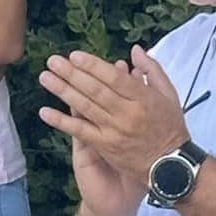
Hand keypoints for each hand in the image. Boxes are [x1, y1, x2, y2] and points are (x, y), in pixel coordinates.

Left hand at [38, 45, 191, 187]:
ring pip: (85, 107)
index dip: (93, 66)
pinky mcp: (106, 147)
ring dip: (63, 91)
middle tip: (53, 61)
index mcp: (143, 98)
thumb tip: (135, 49)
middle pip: (95, 90)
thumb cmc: (170, 127)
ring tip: (45, 78)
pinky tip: (45, 112)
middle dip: (71, 74)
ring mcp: (114, 131)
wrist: (170, 165)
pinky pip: (80, 132)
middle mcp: (127, 114)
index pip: (113, 78)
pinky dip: (62, 122)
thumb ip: (152, 70)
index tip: (74, 55)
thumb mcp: (169, 94)